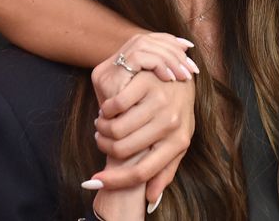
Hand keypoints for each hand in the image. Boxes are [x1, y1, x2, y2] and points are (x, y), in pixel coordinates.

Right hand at [87, 35, 198, 206]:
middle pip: (122, 150)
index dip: (115, 181)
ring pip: (116, 128)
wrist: (185, 77)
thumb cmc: (177, 114)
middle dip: (104, 147)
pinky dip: (105, 110)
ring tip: (103, 124)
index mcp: (178, 142)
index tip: (93, 181)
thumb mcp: (177, 142)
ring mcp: (161, 101)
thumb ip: (164, 170)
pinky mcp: (148, 83)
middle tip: (101, 138)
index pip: (142, 172)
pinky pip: (116, 104)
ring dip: (103, 129)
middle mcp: (172, 123)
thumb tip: (150, 200)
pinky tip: (107, 109)